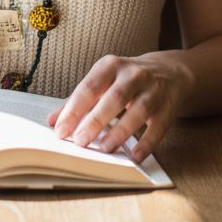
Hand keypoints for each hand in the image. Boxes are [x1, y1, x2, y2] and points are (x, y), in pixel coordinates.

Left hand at [46, 52, 193, 162]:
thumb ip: (78, 101)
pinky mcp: (168, 107)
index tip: (60, 130)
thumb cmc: (127, 80)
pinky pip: (158, 126)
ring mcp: (153, 90)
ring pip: (138, 110)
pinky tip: (134, 155)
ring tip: (105, 148)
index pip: (89, 87)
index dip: (74, 109)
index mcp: (110, 66)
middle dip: (95, 121)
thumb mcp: (103, 81)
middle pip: (114, 98)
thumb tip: (52, 121)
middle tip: (79, 141)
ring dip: (120, 131)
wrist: (170, 72)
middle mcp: (133, 75)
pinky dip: (146, 142)